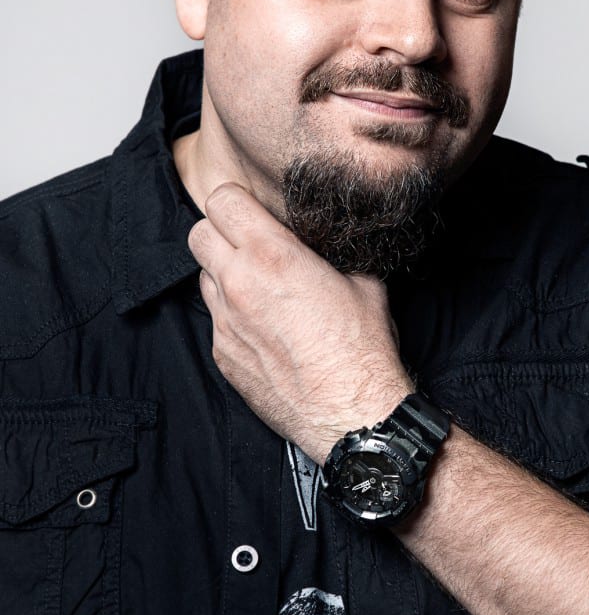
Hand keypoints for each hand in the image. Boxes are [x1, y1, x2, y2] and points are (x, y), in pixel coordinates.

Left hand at [187, 183, 412, 463]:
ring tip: (261, 288)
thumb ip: (332, 254)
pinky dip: (234, 315)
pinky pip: (216, 319)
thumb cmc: (363, 349)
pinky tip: (266, 328)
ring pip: (203, 277)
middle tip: (250, 243)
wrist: (352, 414)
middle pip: (198, 234)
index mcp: (272, 255)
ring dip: (224, 274)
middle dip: (221, 232)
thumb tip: (328, 243)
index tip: (254, 210)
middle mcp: (239, 284)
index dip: (238, 200)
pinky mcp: (222, 355)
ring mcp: (225, 323)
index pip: (222, 200)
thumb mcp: (363, 282)